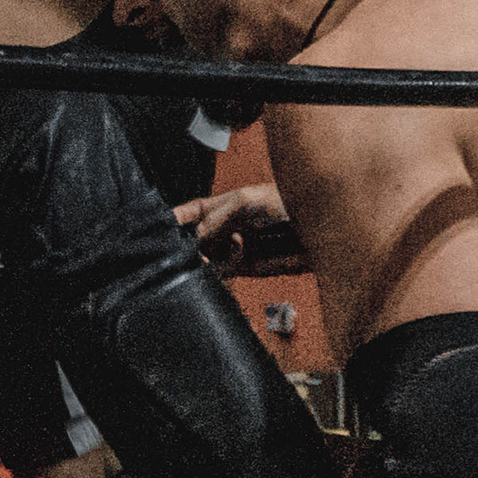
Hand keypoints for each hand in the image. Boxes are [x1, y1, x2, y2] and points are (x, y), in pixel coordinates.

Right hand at [175, 184, 307, 275]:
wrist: (318, 227)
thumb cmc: (285, 202)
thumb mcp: (243, 203)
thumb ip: (214, 220)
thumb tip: (194, 242)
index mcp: (225, 205)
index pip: (193, 212)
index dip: (176, 218)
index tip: (160, 227)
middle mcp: (228, 227)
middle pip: (196, 238)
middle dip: (185, 244)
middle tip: (179, 251)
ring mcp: (236, 248)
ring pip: (206, 257)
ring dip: (198, 261)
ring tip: (195, 262)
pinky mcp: (246, 268)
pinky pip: (222, 274)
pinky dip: (212, 275)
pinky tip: (207, 273)